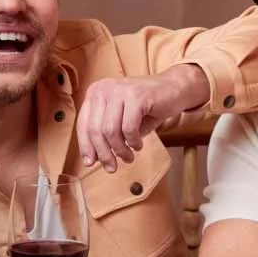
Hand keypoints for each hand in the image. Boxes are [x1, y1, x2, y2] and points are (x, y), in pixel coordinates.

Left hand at [76, 64, 208, 171]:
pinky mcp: (136, 96)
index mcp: (96, 93)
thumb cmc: (147, 107)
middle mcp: (103, 89)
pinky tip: (138, 144)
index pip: (83, 124)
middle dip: (103, 153)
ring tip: (129, 156)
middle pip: (95, 129)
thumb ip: (106, 134)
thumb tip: (94, 159)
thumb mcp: (121, 119)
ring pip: (110, 131)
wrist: (174, 89)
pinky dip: (133, 141)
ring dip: (120, 149)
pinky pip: (129, 128)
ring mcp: (119, 90)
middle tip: (112, 167)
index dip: (86, 146)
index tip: (90, 163)